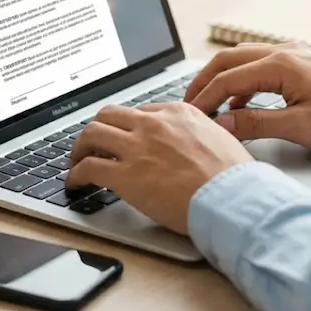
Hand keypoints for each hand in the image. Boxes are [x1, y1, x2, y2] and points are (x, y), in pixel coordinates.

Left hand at [67, 102, 251, 234]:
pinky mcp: (125, 175)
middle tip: (94, 143)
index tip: (125, 138)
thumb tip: (197, 145)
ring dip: (80, 147)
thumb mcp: (222, 139)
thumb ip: (201, 136)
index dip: (128, 127)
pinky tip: (76, 182)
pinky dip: (76, 174)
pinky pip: (88, 167)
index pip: (141, 111)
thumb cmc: (235, 179)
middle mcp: (154, 124)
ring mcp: (138, 148)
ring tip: (77, 160)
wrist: (234, 198)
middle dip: (98, 128)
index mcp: (179, 113)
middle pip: (110, 114)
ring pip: (92, 133)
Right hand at [185, 42, 310, 150]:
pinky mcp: (301, 61)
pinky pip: (259, 63)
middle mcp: (283, 51)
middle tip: (187, 104)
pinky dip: (241, 80)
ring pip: (242, 58)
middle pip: (227, 60)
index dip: (204, 100)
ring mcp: (293, 53)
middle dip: (203, 82)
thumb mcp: (300, 127)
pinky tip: (242, 102)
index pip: (227, 80)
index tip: (189, 118)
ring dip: (221, 78)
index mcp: (280, 65)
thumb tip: (221, 124)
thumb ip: (255, 123)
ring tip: (208, 102)